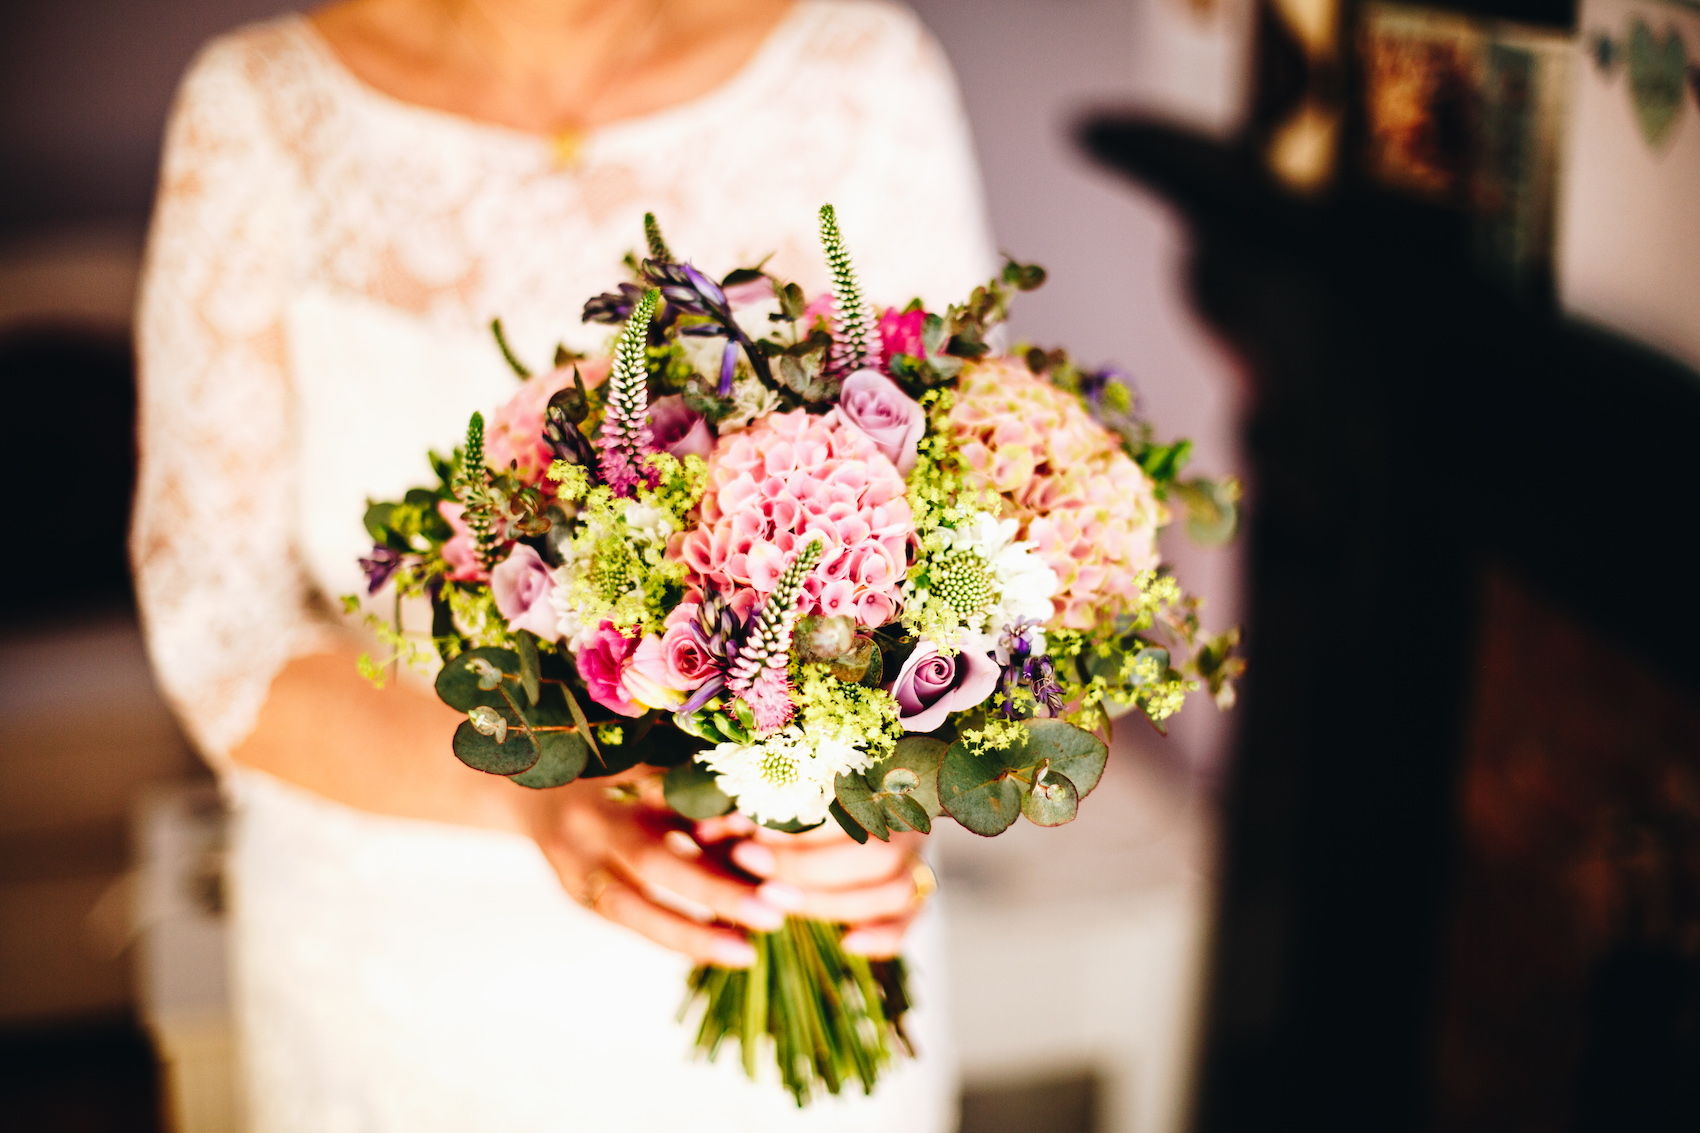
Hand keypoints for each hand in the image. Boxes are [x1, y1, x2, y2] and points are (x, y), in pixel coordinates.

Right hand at [517, 771, 783, 967]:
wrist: (534, 787)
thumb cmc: (613, 770)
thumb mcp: (652, 764)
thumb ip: (696, 792)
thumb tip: (760, 830)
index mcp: (615, 779)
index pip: (681, 801)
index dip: (725, 827)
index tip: (774, 857)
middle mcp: (589, 823)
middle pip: (653, 864)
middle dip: (715, 892)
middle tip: (772, 916)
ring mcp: (573, 862)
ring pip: (631, 908)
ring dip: (690, 934)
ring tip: (744, 954)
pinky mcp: (574, 891)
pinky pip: (627, 919)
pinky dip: (670, 936)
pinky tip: (715, 949)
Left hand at [696, 813, 929, 958]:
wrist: (841, 801)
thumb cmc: (791, 795)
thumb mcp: (768, 795)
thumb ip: (746, 810)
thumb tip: (705, 831)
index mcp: (878, 782)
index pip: (848, 805)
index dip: (800, 825)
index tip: (750, 835)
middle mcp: (903, 821)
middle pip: (872, 854)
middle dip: (806, 868)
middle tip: (750, 867)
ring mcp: (914, 859)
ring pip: (892, 891)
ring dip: (830, 902)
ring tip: (772, 900)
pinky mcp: (913, 895)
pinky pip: (910, 920)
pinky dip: (883, 937)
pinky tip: (847, 944)